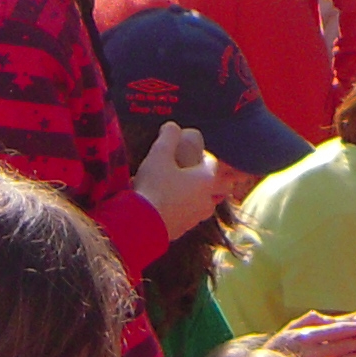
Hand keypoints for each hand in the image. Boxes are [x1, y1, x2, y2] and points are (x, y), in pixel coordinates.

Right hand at [134, 119, 221, 237]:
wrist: (141, 225)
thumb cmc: (154, 186)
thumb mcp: (159, 154)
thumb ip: (168, 136)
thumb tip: (173, 126)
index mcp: (206, 180)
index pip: (212, 161)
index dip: (200, 154)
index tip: (186, 152)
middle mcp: (207, 200)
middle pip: (213, 186)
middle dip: (202, 178)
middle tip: (184, 172)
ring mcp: (196, 218)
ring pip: (201, 203)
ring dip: (192, 196)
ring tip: (173, 189)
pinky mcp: (183, 231)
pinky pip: (187, 216)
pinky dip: (181, 209)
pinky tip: (164, 204)